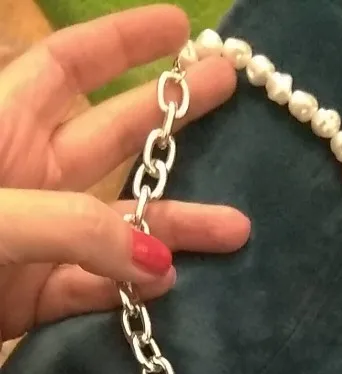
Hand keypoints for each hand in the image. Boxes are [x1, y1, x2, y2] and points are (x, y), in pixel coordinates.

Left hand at [0, 5, 249, 342]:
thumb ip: (71, 229)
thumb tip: (160, 263)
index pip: (66, 67)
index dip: (123, 43)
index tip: (182, 27)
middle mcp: (24, 174)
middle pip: (109, 134)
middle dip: (171, 116)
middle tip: (232, 88)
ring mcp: (33, 239)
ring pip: (116, 223)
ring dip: (174, 225)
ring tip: (238, 228)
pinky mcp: (32, 298)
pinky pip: (94, 289)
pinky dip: (128, 292)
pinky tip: (168, 290)